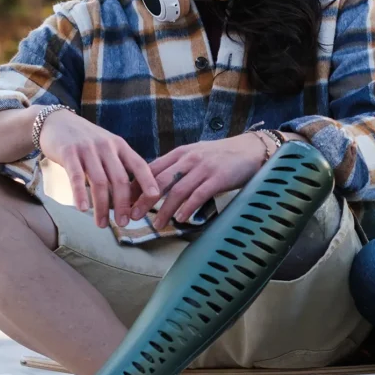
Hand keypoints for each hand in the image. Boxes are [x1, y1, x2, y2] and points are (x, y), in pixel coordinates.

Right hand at [38, 110, 160, 228]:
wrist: (56, 121)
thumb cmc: (85, 140)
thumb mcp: (107, 147)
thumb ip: (118, 166)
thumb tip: (131, 197)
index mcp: (120, 146)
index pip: (140, 165)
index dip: (149, 183)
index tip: (154, 200)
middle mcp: (106, 146)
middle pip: (120, 179)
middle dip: (124, 204)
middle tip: (123, 223)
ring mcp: (87, 149)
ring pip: (99, 182)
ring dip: (102, 206)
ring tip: (102, 224)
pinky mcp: (68, 152)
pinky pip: (76, 176)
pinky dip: (80, 194)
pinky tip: (82, 209)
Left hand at [143, 134, 267, 229]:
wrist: (250, 149)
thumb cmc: (221, 156)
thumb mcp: (196, 155)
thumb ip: (177, 166)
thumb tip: (156, 184)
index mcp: (180, 153)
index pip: (152, 169)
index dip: (136, 185)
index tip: (124, 201)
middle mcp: (189, 159)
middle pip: (160, 181)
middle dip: (143, 200)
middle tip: (132, 216)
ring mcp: (204, 168)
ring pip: (177, 190)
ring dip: (164, 210)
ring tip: (156, 225)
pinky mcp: (218, 178)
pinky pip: (199, 195)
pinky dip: (188, 208)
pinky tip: (181, 219)